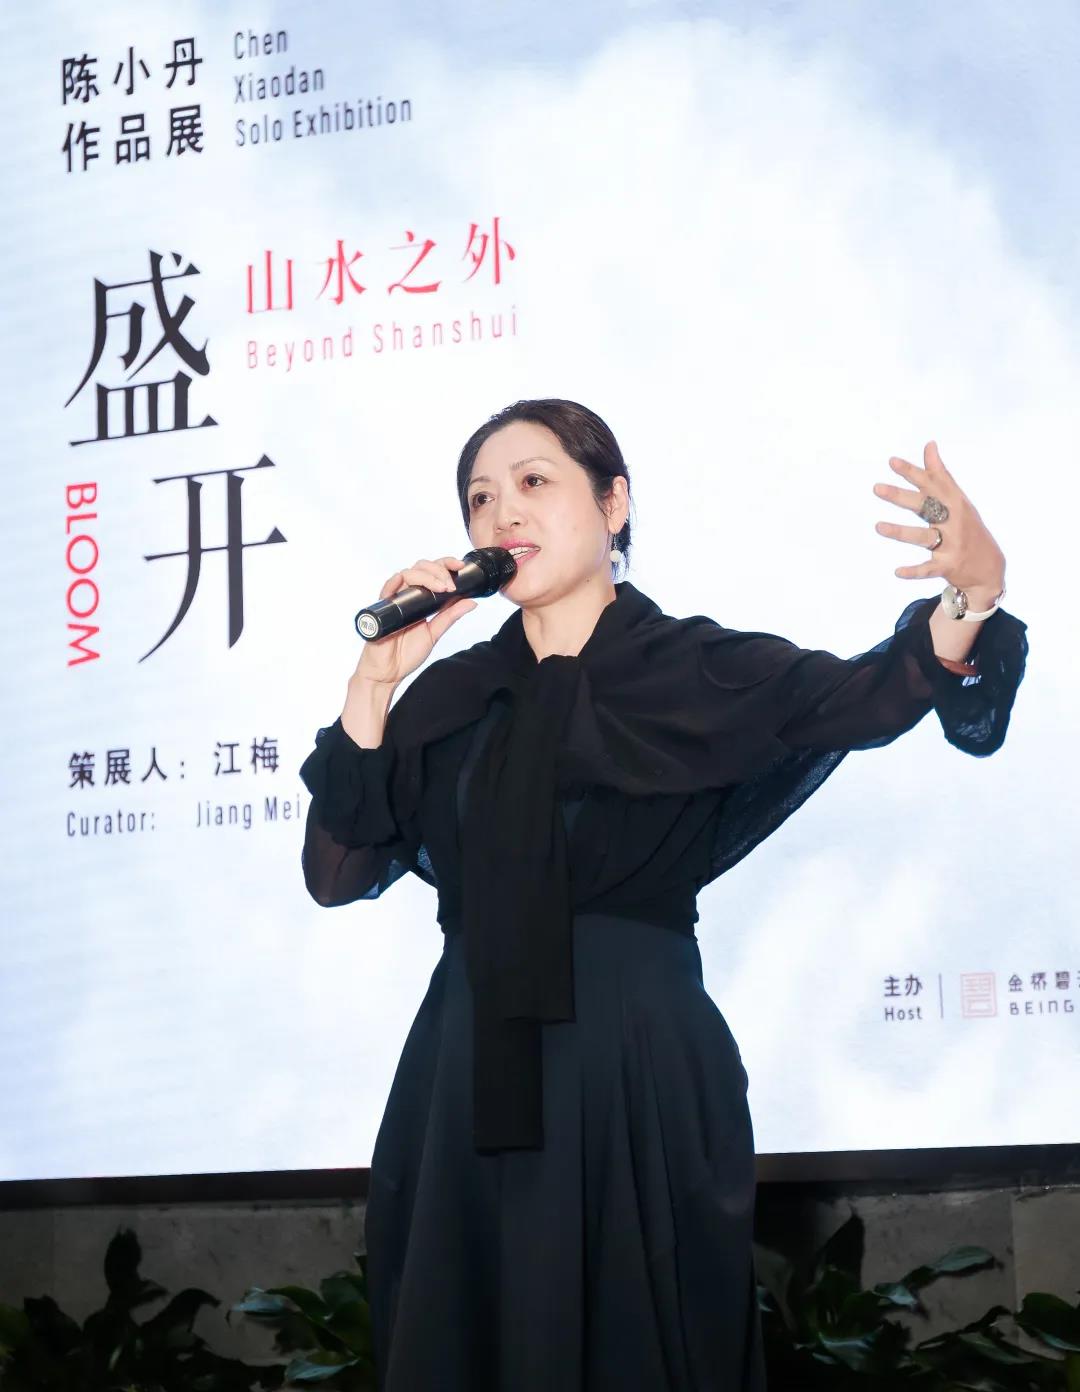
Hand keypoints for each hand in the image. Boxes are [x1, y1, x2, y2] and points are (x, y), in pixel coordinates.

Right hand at [352, 556, 476, 688]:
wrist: (388, 673)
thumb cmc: (407, 654)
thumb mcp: (434, 633)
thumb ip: (450, 616)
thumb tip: (472, 601)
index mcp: (420, 599)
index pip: (432, 573)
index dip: (445, 565)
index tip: (460, 567)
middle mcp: (407, 596)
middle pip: (421, 568)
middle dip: (439, 570)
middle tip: (450, 584)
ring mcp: (394, 600)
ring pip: (407, 573)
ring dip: (426, 576)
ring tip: (441, 588)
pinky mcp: (382, 608)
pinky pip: (387, 588)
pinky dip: (398, 581)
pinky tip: (410, 584)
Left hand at [873, 441, 1005, 604]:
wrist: (990, 567)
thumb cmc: (968, 528)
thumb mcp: (958, 500)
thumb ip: (940, 475)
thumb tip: (929, 444)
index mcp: (955, 503)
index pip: (932, 484)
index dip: (912, 472)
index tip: (892, 461)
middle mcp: (954, 521)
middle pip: (925, 506)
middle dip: (901, 496)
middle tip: (876, 488)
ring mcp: (952, 544)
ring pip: (924, 537)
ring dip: (901, 532)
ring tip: (878, 526)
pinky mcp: (948, 566)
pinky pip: (928, 569)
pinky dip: (914, 571)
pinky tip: (897, 572)